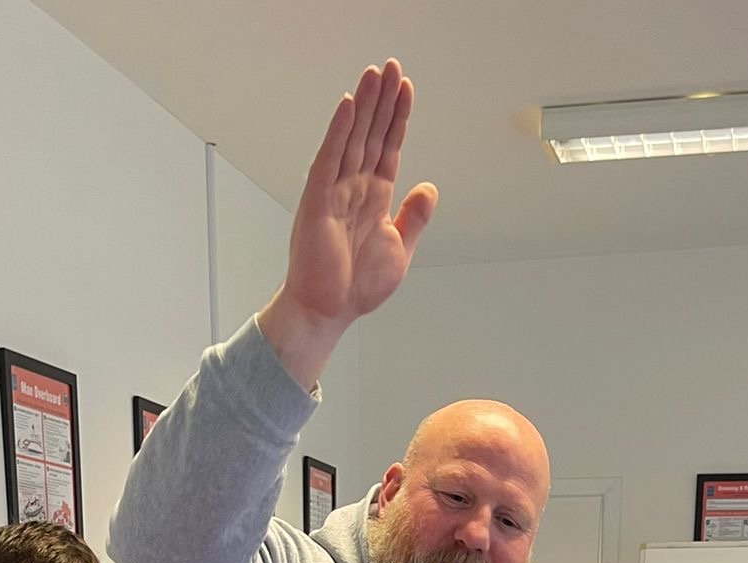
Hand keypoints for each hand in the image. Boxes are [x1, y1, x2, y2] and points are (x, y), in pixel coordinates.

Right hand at [258, 60, 436, 387]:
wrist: (330, 310)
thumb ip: (413, 217)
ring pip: (352, 138)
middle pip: (371, 134)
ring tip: (374, 74)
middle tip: (391, 66)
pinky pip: (330, 158)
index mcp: (374, 197)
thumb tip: (429, 188)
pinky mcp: (318, 199)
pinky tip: (349, 106)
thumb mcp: (399, 249)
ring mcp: (335, 190)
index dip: (397, 118)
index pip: (388, 147)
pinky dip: (339, 132)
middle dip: (382, 100)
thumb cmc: (357, 286)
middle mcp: (354, 187)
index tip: (405, 89)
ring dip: (364, 105)